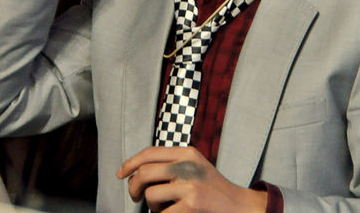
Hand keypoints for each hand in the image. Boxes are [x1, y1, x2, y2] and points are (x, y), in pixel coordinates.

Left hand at [117, 146, 266, 212]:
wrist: (238, 206)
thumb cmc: (212, 190)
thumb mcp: (195, 167)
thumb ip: (173, 164)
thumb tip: (137, 170)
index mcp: (187, 152)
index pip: (149, 152)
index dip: (130, 163)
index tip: (120, 173)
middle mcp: (188, 165)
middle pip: (144, 172)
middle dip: (133, 188)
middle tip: (135, 197)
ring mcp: (190, 184)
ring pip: (150, 195)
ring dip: (152, 207)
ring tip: (165, 209)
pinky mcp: (191, 204)